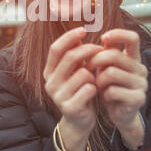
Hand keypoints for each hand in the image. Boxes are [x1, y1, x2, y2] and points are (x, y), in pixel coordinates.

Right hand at [43, 26, 103, 150]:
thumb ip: (74, 56)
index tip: (83, 30)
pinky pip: (89, 88)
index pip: (55, 48)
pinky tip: (95, 93)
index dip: (69, 37)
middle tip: (101, 49)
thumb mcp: (74, 72)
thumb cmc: (79, 91)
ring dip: (93, 74)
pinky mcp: (69, 107)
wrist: (79, 121)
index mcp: (49, 72)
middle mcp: (50, 83)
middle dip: (88, 50)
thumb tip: (78, 36)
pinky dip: (96, 88)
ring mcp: (58, 96)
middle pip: (70, 57)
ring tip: (94, 80)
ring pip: (83, 73)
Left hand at [87, 29, 147, 134]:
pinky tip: (107, 96)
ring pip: (111, 73)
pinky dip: (105, 94)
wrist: (119, 113)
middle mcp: (140, 68)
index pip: (132, 38)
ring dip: (99, 80)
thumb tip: (85, 33)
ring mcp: (141, 84)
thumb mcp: (106, 67)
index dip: (118, 34)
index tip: (103, 38)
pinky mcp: (138, 98)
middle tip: (87, 68)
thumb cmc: (110, 86)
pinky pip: (113, 91)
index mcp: (134, 58)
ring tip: (98, 85)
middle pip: (114, 55)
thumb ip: (102, 51)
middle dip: (95, 60)